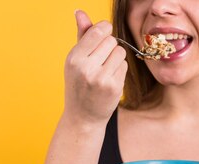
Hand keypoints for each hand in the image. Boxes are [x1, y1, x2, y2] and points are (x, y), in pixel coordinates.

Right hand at [63, 10, 127, 125]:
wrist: (83, 117)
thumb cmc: (79, 85)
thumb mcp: (75, 61)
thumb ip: (81, 35)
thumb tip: (80, 12)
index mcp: (74, 58)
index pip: (99, 31)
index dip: (104, 31)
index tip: (102, 37)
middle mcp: (86, 67)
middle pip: (111, 40)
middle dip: (109, 48)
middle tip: (100, 62)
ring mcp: (100, 78)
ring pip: (120, 52)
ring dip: (116, 59)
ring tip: (104, 71)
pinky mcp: (113, 86)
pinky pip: (124, 66)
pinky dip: (119, 71)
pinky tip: (109, 81)